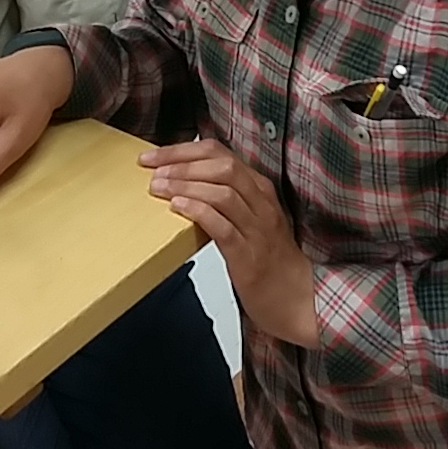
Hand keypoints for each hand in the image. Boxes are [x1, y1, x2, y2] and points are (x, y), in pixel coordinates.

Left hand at [144, 140, 318, 347]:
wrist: (295, 297)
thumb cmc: (268, 258)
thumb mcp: (249, 217)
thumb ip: (224, 197)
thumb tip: (181, 184)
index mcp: (259, 189)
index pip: (220, 154)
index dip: (183, 151)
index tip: (153, 157)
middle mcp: (260, 203)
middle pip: (222, 166)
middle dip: (182, 164)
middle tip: (152, 171)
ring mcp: (257, 228)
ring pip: (223, 192)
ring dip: (186, 185)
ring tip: (158, 187)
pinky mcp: (249, 255)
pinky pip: (223, 226)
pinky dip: (199, 211)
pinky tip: (178, 207)